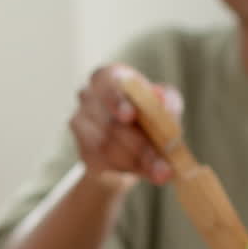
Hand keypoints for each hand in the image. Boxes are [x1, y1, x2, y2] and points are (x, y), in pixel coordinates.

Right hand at [70, 63, 184, 184]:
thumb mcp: (166, 105)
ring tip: (161, 171)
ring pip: (107, 146)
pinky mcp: (83, 151)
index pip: (106, 81)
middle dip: (139, 144)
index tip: (130, 116)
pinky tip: (146, 172)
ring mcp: (80, 124)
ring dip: (137, 161)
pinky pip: (104, 162)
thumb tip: (162, 101)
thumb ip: (168, 101)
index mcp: (107, 76)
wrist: (132, 147)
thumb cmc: (150, 116)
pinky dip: (128, 169)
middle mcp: (88, 95)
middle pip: (109, 121)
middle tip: (162, 162)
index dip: (117, 100)